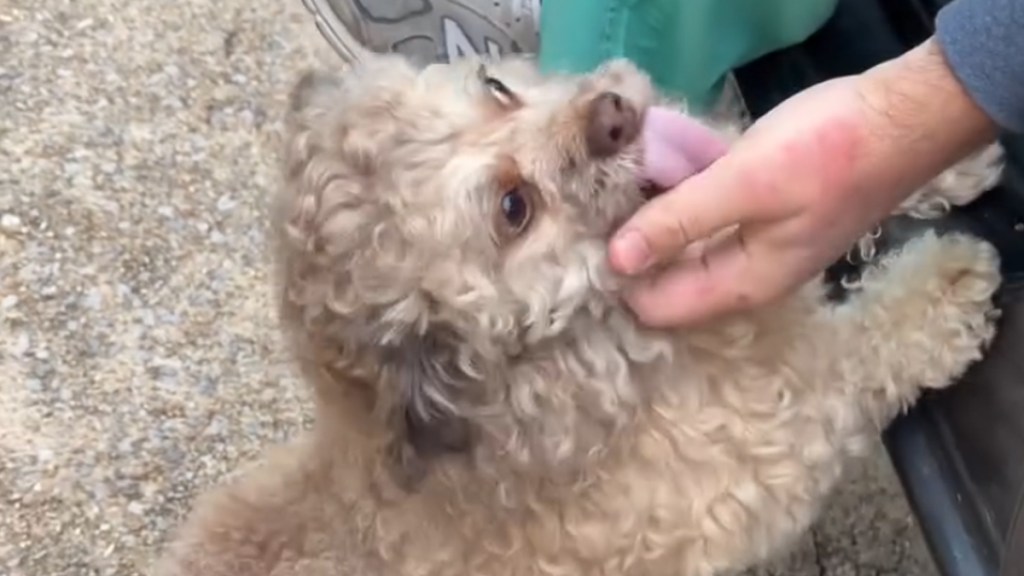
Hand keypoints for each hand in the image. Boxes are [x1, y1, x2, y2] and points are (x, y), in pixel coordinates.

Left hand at [609, 38, 996, 326]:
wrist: (901, 121)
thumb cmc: (827, 154)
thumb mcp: (744, 186)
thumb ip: (679, 223)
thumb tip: (617, 260)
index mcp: (741, 284)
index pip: (657, 307)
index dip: (618, 279)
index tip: (585, 237)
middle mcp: (745, 275)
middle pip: (667, 279)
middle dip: (631, 249)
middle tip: (594, 205)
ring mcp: (755, 244)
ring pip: (684, 246)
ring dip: (653, 222)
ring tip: (618, 183)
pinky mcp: (761, 212)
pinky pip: (704, 218)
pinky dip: (680, 200)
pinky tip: (658, 169)